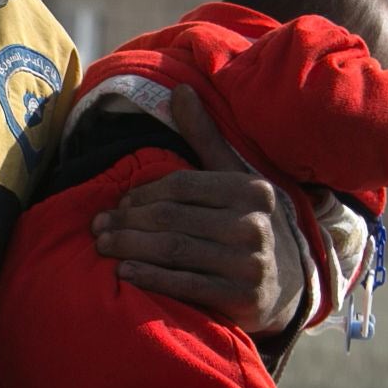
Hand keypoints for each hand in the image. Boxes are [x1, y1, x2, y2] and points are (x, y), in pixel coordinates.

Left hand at [91, 84, 301, 333]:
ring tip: (103, 246)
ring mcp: (250, 263)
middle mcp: (254, 224)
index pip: (180, 186)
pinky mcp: (242, 298)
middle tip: (97, 228)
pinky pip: (186, 284)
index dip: (141, 194)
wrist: (289, 287)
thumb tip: (180, 90)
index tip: (116, 205)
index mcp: (250, 190)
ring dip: (130, 247)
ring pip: (174, 249)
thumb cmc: (249, 225)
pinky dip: (151, 277)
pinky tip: (126, 272)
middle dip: (126, 222)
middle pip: (172, 218)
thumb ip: (206, 137)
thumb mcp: (234, 179)